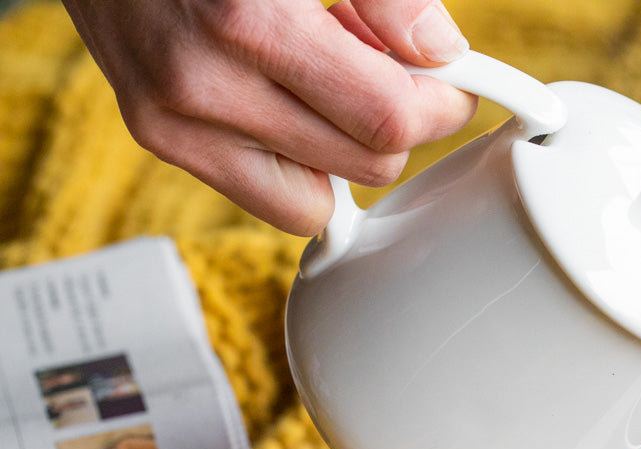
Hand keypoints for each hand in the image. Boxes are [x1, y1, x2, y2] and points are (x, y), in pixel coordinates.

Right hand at [60, 0, 479, 235]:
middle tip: (384, 70)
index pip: (388, 119)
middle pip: (364, 167)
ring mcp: (172, 122)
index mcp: (249, 23)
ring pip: (317, 204)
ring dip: (343, 153)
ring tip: (324, 82)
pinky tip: (283, 100)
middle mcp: (202, 84)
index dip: (440, 105)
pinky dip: (294, 162)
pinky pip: (265, 197)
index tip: (453, 84)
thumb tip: (440, 55)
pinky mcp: (157, 139)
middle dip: (395, 125)